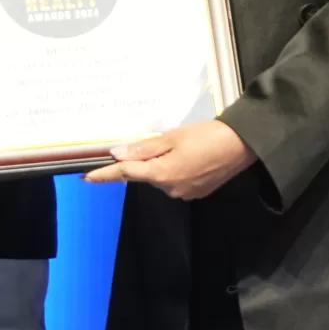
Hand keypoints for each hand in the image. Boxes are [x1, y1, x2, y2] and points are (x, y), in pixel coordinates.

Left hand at [82, 119, 254, 200]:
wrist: (242, 146)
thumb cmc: (207, 136)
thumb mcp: (173, 137)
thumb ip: (143, 148)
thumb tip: (117, 155)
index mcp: (162, 174)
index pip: (126, 174)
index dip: (105, 175)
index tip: (86, 177)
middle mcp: (170, 189)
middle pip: (146, 174)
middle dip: (146, 160)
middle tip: (166, 141)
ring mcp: (184, 193)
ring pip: (161, 177)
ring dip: (163, 164)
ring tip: (185, 146)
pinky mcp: (196, 193)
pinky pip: (176, 181)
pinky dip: (177, 170)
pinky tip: (192, 157)